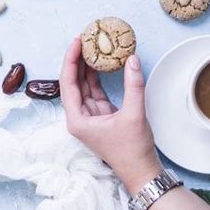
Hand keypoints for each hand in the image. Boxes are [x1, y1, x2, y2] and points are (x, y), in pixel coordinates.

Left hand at [60, 38, 161, 193]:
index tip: (77, 41)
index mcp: (77, 119)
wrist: (141, 171)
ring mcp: (90, 115)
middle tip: (84, 38)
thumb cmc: (133, 150)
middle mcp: (79, 116)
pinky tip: (101, 61)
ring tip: (90, 44)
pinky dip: (97, 75)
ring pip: (84, 84)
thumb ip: (133, 85)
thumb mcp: (134, 114)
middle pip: (72, 82)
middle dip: (77, 59)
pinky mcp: (101, 114)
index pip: (68, 82)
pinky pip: (95, 89)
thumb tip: (131, 59)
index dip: (71, 60)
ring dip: (87, 65)